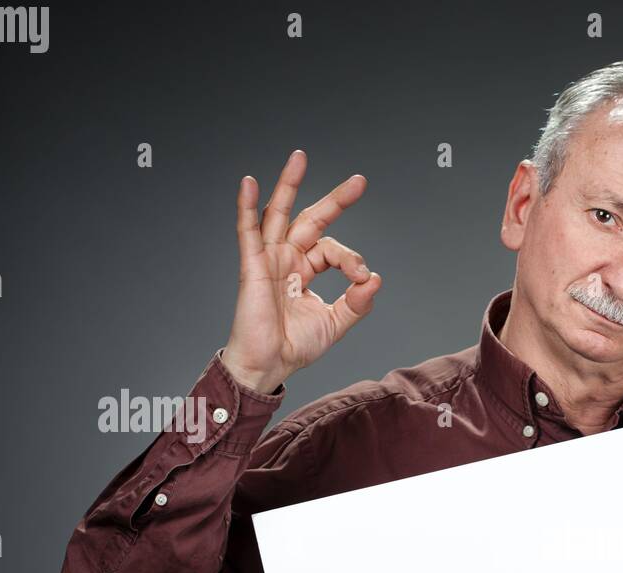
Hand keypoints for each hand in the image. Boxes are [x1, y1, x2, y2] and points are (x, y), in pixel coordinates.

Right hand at [222, 149, 381, 392]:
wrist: (269, 365)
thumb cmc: (295, 346)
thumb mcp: (335, 323)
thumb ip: (357, 303)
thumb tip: (375, 279)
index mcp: (306, 271)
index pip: (332, 250)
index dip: (351, 260)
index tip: (362, 279)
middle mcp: (288, 260)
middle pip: (311, 220)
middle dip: (335, 200)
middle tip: (359, 181)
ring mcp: (269, 259)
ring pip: (279, 214)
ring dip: (289, 184)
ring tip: (300, 157)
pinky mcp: (253, 266)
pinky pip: (248, 231)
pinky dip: (247, 206)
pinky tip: (249, 183)